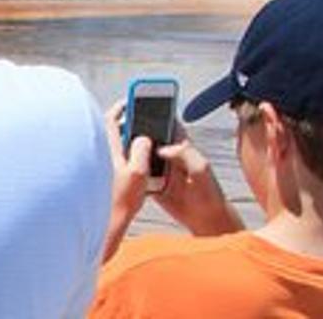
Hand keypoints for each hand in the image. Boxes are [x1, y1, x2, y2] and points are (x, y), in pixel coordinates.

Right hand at [100, 102, 241, 259]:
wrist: (207, 221)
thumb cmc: (210, 194)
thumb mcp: (202, 170)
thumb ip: (185, 154)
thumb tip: (163, 148)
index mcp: (182, 146)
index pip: (166, 122)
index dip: (154, 110)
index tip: (138, 101)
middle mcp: (168, 154)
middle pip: (148, 134)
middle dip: (134, 126)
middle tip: (118, 121)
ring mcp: (158, 169)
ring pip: (139, 153)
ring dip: (128, 147)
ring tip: (112, 140)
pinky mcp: (151, 183)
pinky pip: (136, 172)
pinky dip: (127, 168)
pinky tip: (116, 165)